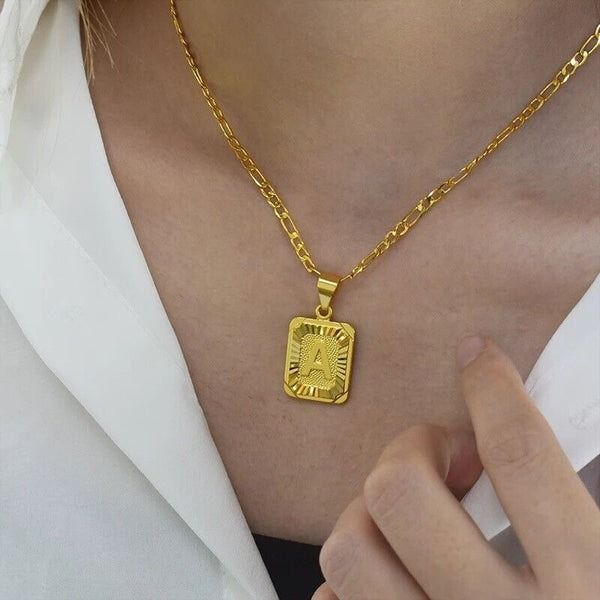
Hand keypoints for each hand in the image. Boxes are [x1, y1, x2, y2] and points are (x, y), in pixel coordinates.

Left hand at [312, 336, 599, 599]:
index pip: (524, 458)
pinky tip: (390, 577)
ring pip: (350, 549)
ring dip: (370, 511)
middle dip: (413, 448)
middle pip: (402, 494)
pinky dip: (351, 580)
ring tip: (411, 517)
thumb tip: (519, 441)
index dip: (494, 392)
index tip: (477, 360)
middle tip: (443, 455)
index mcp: (587, 591)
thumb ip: (576, 508)